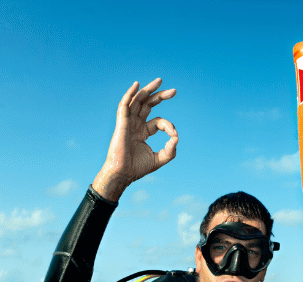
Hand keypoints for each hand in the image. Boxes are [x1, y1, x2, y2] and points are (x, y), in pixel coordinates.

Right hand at [92, 78, 177, 201]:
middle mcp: (135, 124)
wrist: (123, 174)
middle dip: (160, 96)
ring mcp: (128, 123)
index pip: (159, 122)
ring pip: (137, 101)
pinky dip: (130, 94)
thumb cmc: (138, 168)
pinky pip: (124, 105)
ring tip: (159, 81)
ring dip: (147, 90)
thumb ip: (171, 150)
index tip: (174, 135)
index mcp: (143, 132)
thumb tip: (177, 137)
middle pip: (147, 105)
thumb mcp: (160, 159)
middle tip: (174, 91)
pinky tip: (137, 85)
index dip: (169, 126)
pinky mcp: (121, 123)